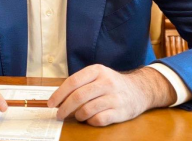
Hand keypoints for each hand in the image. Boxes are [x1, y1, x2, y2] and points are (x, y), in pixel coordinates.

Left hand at [48, 64, 176, 126]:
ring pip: (86, 110)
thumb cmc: (113, 84)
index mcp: (97, 70)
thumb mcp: (98, 76)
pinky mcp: (120, 111)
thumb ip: (81, 84)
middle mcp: (106, 82)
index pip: (73, 82)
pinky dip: (90, 121)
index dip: (59, 94)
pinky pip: (98, 120)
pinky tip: (91, 118)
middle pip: (78, 97)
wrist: (140, 90)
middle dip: (64, 108)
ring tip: (78, 116)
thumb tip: (58, 100)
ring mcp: (114, 97)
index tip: (51, 104)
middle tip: (59, 115)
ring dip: (78, 116)